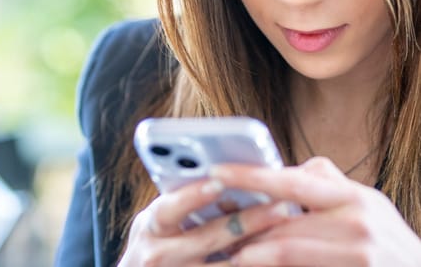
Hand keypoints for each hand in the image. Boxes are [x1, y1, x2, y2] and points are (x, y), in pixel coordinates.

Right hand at [117, 178, 288, 266]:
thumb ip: (183, 203)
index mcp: (151, 227)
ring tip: (289, 234)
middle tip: (281, 206)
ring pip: (226, 266)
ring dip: (260, 249)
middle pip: (208, 239)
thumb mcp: (160, 220)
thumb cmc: (156, 241)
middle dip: (249, 221)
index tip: (220, 183)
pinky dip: (253, 265)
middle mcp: (159, 256)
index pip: (169, 209)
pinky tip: (274, 258)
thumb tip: (228, 181)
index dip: (193, 196)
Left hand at [210, 157, 420, 266]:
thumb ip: (327, 184)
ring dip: (252, 252)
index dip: (251, 176)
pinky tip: (254, 264)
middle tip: (214, 221)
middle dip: (245, 224)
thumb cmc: (386, 242)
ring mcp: (358, 252)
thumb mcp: (365, 205)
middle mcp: (357, 220)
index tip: (218, 171)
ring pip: (286, 248)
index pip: (292, 181)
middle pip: (283, 221)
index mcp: (353, 196)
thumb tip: (287, 170)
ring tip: (230, 253)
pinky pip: (298, 266)